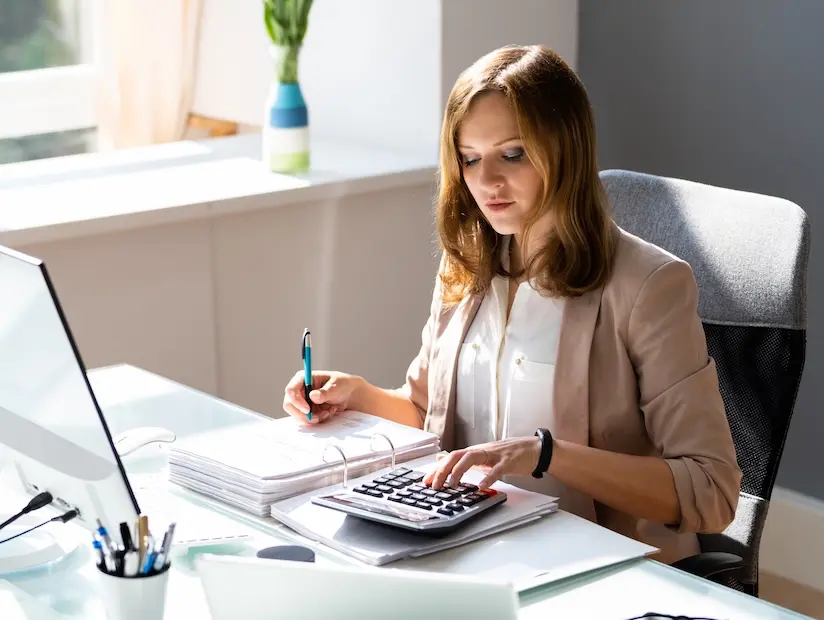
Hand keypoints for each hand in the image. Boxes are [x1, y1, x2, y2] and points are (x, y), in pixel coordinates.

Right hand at [283, 370, 359, 424]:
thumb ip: (325, 392)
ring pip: (298, 415)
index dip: (296, 401)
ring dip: (313, 417)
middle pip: (289, 404)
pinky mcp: (307, 411)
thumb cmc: (342, 384)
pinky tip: (328, 413)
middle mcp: (299, 390)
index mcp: (303, 378)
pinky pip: (306, 420)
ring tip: (328, 412)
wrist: (349, 394)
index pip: (291, 389)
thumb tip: (312, 396)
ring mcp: (302, 401)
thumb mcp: (336, 386)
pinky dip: (317, 420)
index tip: (307, 410)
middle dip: (303, 414)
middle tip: (317, 418)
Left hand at [423, 437, 541, 489]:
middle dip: (444, 469)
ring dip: (460, 470)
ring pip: (472, 457)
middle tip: (435, 485)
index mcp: (475, 451)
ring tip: (452, 484)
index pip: (451, 457)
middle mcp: (482, 451)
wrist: (535, 449)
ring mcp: (495, 455)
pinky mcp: (509, 461)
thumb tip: (442, 457)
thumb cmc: (509, 455)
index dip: (437, 469)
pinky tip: (482, 486)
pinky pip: (497, 469)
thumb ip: (463, 458)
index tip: (426, 482)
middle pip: (457, 455)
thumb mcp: (483, 456)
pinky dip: (488, 477)